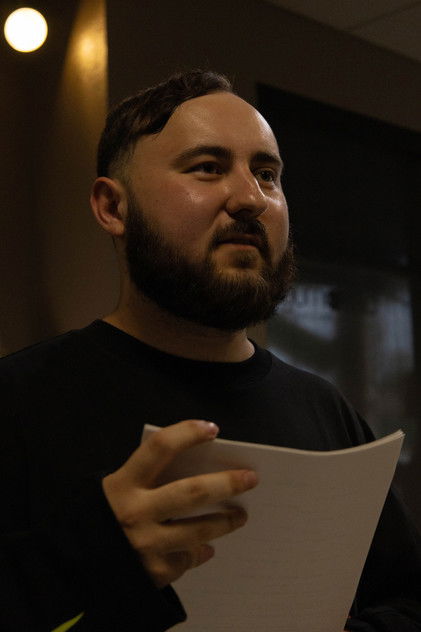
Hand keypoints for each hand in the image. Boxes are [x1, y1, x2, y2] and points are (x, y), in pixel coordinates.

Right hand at [102, 419, 257, 587]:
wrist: (75, 563)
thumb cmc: (104, 516)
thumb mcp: (117, 489)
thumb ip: (148, 479)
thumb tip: (198, 470)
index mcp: (123, 484)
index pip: (160, 448)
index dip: (187, 434)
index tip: (212, 429)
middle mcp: (134, 512)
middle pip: (191, 492)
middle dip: (226, 483)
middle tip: (250, 479)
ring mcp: (144, 545)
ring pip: (198, 532)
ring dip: (224, 522)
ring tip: (240, 516)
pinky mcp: (152, 572)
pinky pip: (185, 559)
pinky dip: (197, 553)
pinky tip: (205, 548)